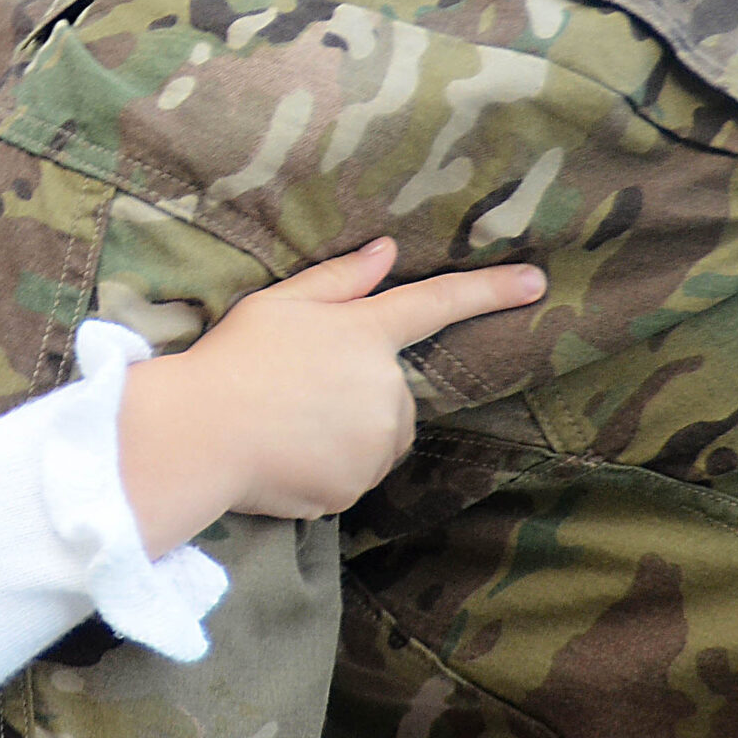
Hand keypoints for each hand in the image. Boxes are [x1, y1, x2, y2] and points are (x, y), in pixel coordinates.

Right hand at [115, 238, 545, 554]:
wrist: (198, 435)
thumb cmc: (232, 359)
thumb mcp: (279, 304)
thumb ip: (339, 280)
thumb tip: (387, 252)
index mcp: (367, 332)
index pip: (438, 303)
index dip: (491, 291)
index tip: (539, 284)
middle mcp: (385, 387)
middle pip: (393, 392)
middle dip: (358, 393)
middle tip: (296, 393)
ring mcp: (375, 440)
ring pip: (377, 437)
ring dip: (346, 433)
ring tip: (287, 426)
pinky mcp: (358, 485)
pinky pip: (355, 475)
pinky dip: (329, 469)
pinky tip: (287, 457)